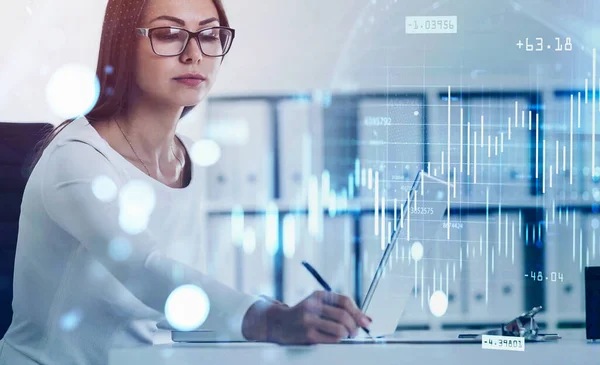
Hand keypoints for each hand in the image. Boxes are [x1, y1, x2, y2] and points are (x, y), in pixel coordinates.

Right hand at [243, 290, 371, 344]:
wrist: (279, 323)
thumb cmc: (303, 313)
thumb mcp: (318, 304)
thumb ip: (339, 308)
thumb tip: (366, 319)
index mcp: (318, 295)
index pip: (345, 301)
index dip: (358, 312)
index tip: (365, 321)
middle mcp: (313, 306)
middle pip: (344, 316)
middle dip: (354, 326)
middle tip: (355, 331)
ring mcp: (309, 321)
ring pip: (340, 329)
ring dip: (347, 334)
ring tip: (345, 335)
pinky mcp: (308, 335)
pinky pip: (332, 339)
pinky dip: (338, 340)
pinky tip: (335, 338)